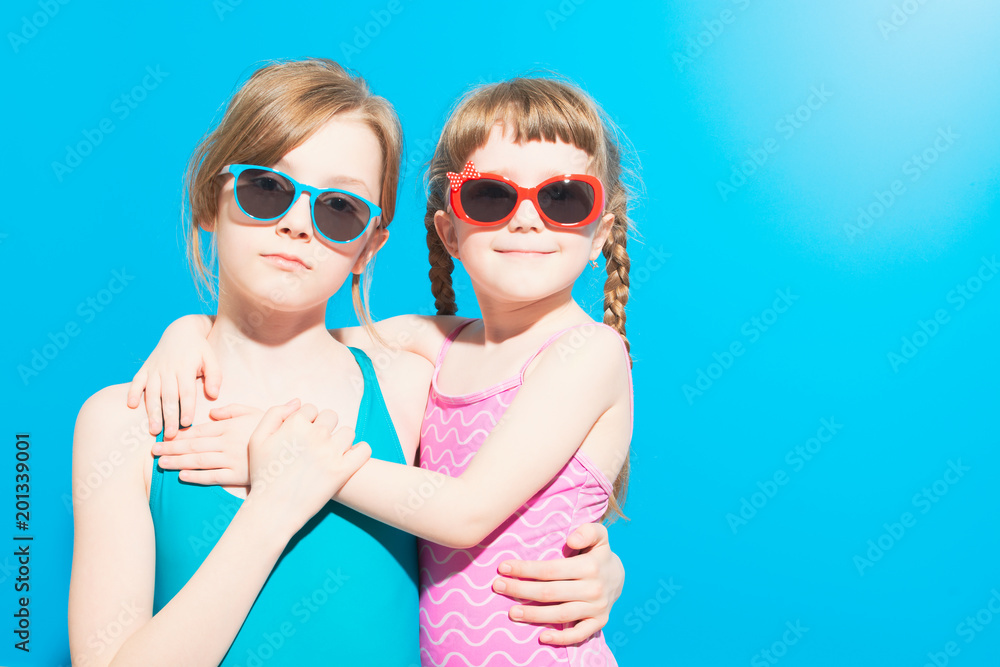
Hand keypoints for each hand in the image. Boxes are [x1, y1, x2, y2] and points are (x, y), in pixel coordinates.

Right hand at [126, 314, 218, 438]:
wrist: (181, 331)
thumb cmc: (199, 349)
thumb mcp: (211, 358)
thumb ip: (215, 376)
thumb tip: (214, 395)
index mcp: (186, 367)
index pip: (186, 391)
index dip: (186, 408)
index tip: (187, 423)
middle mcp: (169, 369)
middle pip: (168, 396)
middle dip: (169, 417)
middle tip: (170, 435)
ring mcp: (155, 369)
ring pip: (152, 393)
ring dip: (152, 412)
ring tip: (154, 430)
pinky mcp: (145, 368)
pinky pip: (137, 381)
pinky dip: (132, 392)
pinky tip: (131, 406)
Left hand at [153, 403, 262, 485]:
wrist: (293, 446)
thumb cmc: (272, 428)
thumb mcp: (253, 412)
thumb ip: (232, 410)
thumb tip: (212, 412)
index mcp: (229, 426)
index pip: (198, 430)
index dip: (179, 434)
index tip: (163, 437)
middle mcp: (227, 442)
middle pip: (194, 445)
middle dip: (172, 448)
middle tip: (153, 451)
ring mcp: (232, 459)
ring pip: (199, 460)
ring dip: (178, 462)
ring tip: (161, 463)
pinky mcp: (238, 475)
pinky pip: (213, 477)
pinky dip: (197, 477)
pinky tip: (182, 476)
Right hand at [246, 401, 370, 531]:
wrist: (273, 509)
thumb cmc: (263, 474)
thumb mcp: (257, 439)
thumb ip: (275, 414)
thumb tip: (298, 401)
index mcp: (295, 424)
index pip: (311, 408)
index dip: (306, 421)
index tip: (302, 435)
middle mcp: (315, 434)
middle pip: (331, 416)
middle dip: (324, 427)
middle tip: (316, 445)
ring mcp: (331, 452)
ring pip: (348, 432)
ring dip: (341, 439)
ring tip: (330, 453)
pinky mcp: (343, 470)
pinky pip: (364, 450)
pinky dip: (360, 451)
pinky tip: (349, 457)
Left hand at [493, 522, 623, 645]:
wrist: (620, 577)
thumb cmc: (598, 553)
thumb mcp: (599, 535)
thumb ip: (587, 531)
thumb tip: (571, 540)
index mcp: (590, 566)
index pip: (550, 570)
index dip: (525, 569)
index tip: (503, 567)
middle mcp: (593, 589)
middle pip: (550, 593)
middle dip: (521, 590)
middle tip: (498, 587)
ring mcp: (597, 608)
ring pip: (560, 615)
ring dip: (534, 615)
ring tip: (511, 612)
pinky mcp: (599, 623)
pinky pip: (579, 635)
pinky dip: (561, 638)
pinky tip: (542, 637)